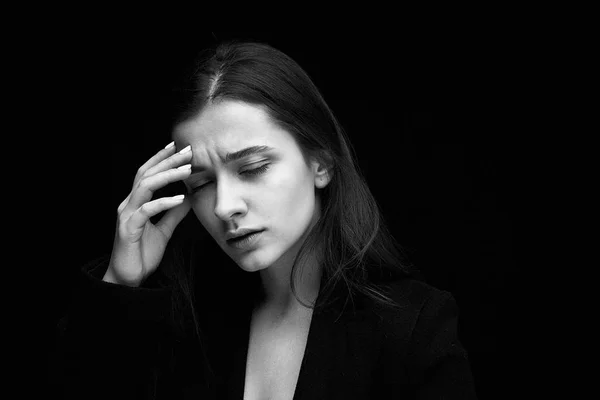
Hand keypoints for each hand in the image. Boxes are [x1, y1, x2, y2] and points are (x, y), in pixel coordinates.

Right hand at [103, 143, 192, 286]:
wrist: (129, 279)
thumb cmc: (142, 254)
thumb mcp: (163, 231)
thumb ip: (173, 214)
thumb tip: (188, 197)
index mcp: (135, 203)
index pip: (147, 173)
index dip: (161, 158)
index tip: (179, 147)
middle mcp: (128, 204)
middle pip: (146, 174)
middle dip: (167, 160)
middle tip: (187, 151)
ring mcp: (126, 215)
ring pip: (145, 186)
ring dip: (167, 176)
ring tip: (187, 170)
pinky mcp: (128, 229)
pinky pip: (146, 211)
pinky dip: (163, 202)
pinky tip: (179, 198)